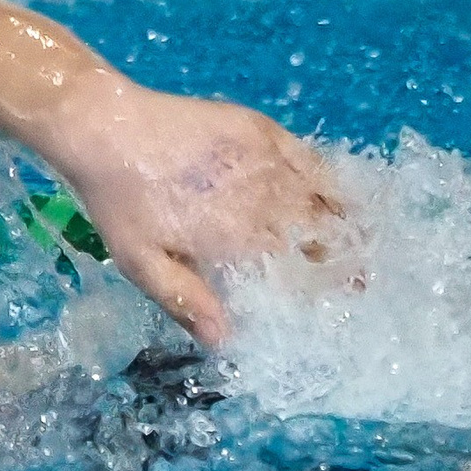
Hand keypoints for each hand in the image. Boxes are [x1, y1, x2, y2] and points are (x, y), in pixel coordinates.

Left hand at [54, 80, 346, 344]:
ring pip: (322, 192)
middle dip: (345, 253)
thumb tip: (225, 342)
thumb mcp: (141, 262)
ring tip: (365, 236)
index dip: (327, 282)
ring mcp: (264, 158)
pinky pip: (307, 156)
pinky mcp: (259, 128)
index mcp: (238, 235)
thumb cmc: (119, 203)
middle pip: (321, 230)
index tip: (351, 295)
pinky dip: (327, 176)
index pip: (299, 265)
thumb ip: (186, 300)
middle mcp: (262, 197)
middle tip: (363, 272)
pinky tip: (335, 189)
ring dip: (345, 217)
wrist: (106, 128)